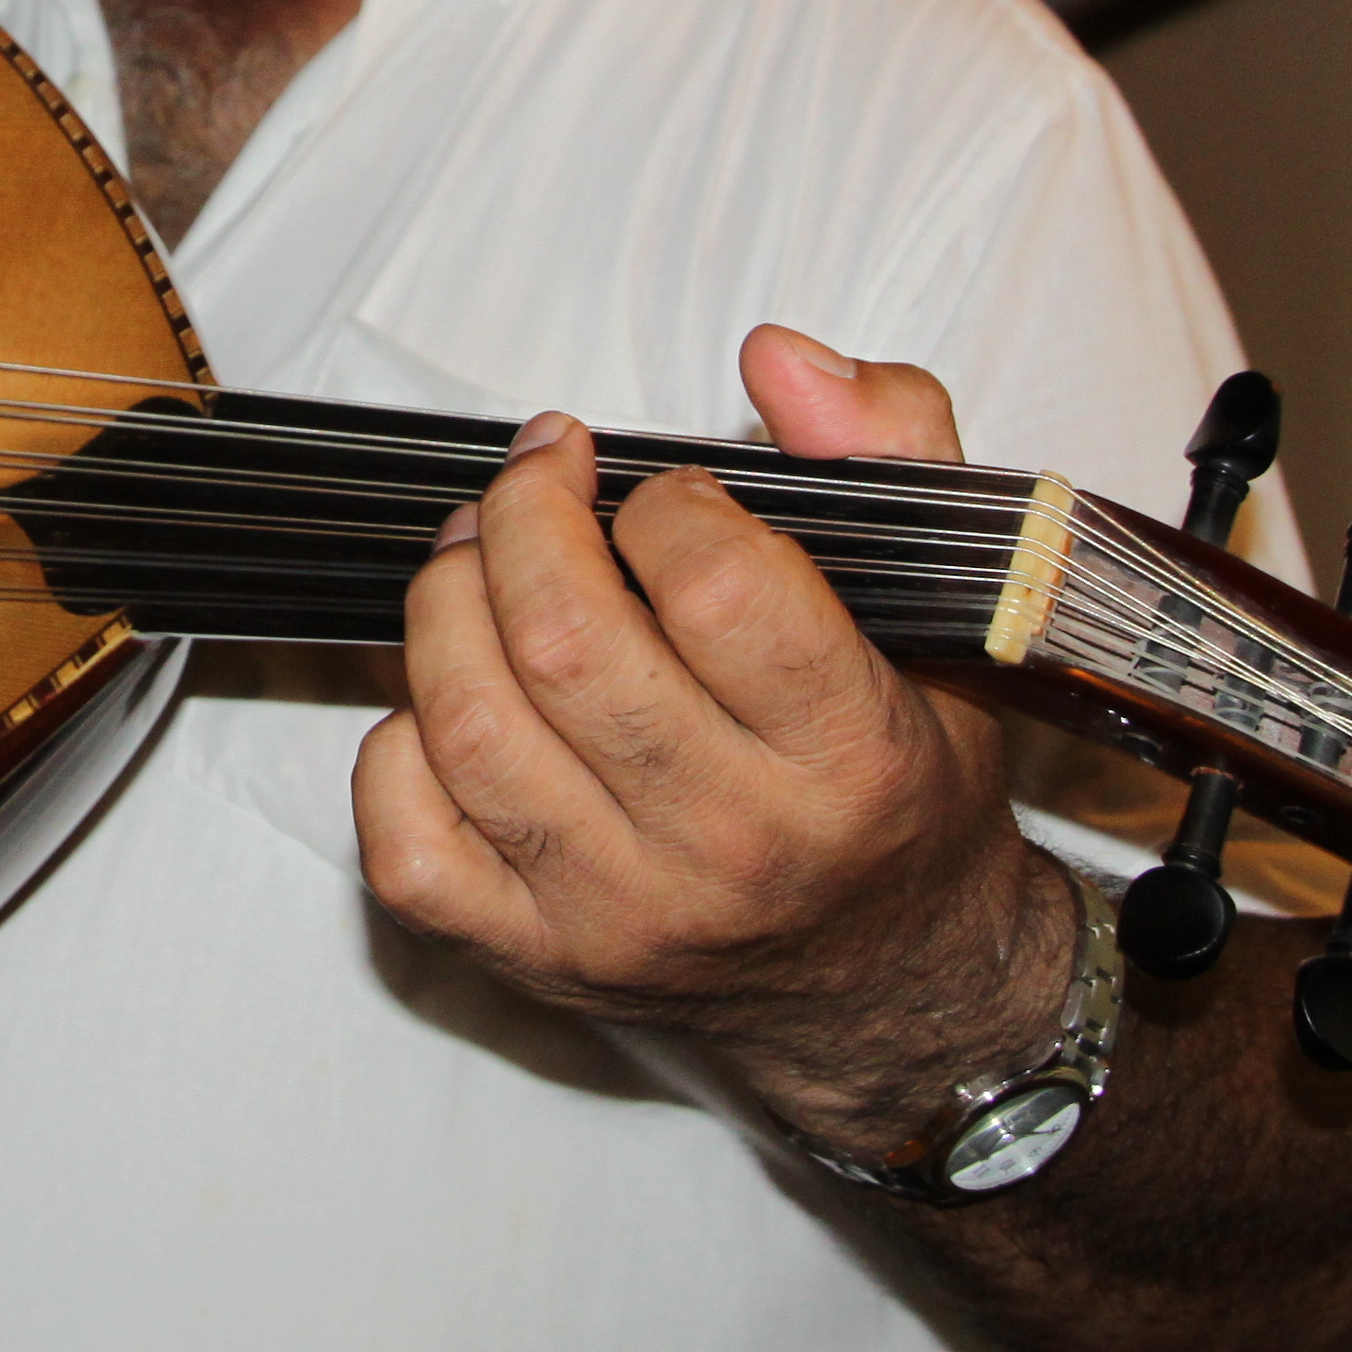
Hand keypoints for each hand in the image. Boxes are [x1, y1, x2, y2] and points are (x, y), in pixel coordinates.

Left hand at [349, 325, 1078, 1151]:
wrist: (897, 992)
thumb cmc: (906, 787)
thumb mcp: (953, 609)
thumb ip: (886, 449)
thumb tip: (776, 358)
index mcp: (852, 755)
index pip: (716, 586)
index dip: (665, 500)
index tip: (667, 491)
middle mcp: (735, 847)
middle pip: (564, 644)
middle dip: (525, 516)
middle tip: (540, 476)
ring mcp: (622, 914)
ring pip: (468, 726)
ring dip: (447, 602)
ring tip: (480, 554)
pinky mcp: (537, 959)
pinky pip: (408, 845)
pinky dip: (398, 749)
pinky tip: (455, 701)